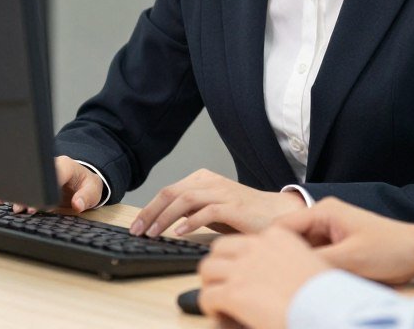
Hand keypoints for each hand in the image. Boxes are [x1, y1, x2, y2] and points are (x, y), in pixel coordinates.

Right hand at [11, 156, 103, 214]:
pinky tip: (1, 200)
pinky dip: (12, 192)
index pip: (52, 174)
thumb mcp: (93, 190)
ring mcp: (41, 172)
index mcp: (65, 165)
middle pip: (35, 176)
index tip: (37, 205)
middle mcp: (50, 166)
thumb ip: (86, 197)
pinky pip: (22, 183)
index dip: (44, 190)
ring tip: (15, 208)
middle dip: (27, 193)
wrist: (83, 180)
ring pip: (26, 179)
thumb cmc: (87, 184)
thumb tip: (78, 204)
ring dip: (18, 195)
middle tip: (21, 208)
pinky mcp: (35, 180)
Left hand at [129, 169, 305, 236]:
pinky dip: (190, 222)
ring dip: (165, 218)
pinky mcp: (234, 206)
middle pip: (171, 193)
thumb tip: (162, 220)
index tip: (136, 226)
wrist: (277, 213)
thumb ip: (190, 210)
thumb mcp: (211, 210)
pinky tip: (179, 233)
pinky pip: (206, 211)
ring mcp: (222, 192)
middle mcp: (210, 182)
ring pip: (184, 200)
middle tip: (138, 231)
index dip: (148, 208)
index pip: (168, 191)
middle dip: (150, 213)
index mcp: (202, 179)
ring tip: (153, 233)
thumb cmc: (243, 215)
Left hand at [198, 228, 330, 328]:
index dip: (237, 257)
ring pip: (207, 269)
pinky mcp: (234, 292)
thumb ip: (289, 259)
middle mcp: (257, 247)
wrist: (327, 309)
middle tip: (221, 281)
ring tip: (217, 297)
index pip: (243, 239)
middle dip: (218, 265)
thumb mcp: (309, 262)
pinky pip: (208, 295)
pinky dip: (209, 305)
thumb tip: (276, 273)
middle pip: (219, 249)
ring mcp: (243, 268)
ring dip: (210, 283)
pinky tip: (218, 312)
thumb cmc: (325, 293)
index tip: (238, 269)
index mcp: (277, 236)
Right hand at [275, 197, 413, 284]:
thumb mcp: (350, 259)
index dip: (268, 246)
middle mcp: (323, 216)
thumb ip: (316, 262)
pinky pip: (315, 254)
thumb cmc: (388, 250)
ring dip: (298, 263)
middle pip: (289, 237)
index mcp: (323, 211)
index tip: (260, 268)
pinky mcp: (337, 242)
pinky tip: (310, 280)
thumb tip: (285, 270)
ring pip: (301, 248)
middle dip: (282, 256)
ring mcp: (330, 229)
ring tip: (292, 282)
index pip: (282, 226)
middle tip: (275, 280)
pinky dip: (311, 266)